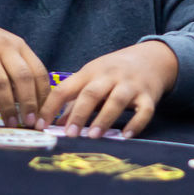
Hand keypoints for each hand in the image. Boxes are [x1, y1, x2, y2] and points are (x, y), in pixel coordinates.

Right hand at [0, 11, 49, 127]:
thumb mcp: (3, 46)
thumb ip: (17, 65)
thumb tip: (31, 99)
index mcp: (18, 44)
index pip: (39, 71)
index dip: (43, 96)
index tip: (43, 114)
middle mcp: (4, 47)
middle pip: (24, 78)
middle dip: (29, 103)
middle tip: (30, 123)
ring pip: (2, 84)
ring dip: (8, 107)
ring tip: (11, 124)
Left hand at [34, 41, 176, 138]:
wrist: (152, 58)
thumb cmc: (115, 71)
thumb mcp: (92, 79)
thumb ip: (74, 102)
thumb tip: (55, 125)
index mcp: (90, 72)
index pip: (65, 88)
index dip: (51, 107)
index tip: (40, 125)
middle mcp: (109, 76)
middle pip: (91, 93)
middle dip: (79, 114)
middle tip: (70, 135)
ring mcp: (130, 85)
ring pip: (116, 101)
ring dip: (104, 118)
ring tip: (93, 136)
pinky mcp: (149, 95)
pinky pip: (144, 111)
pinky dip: (136, 123)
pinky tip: (125, 136)